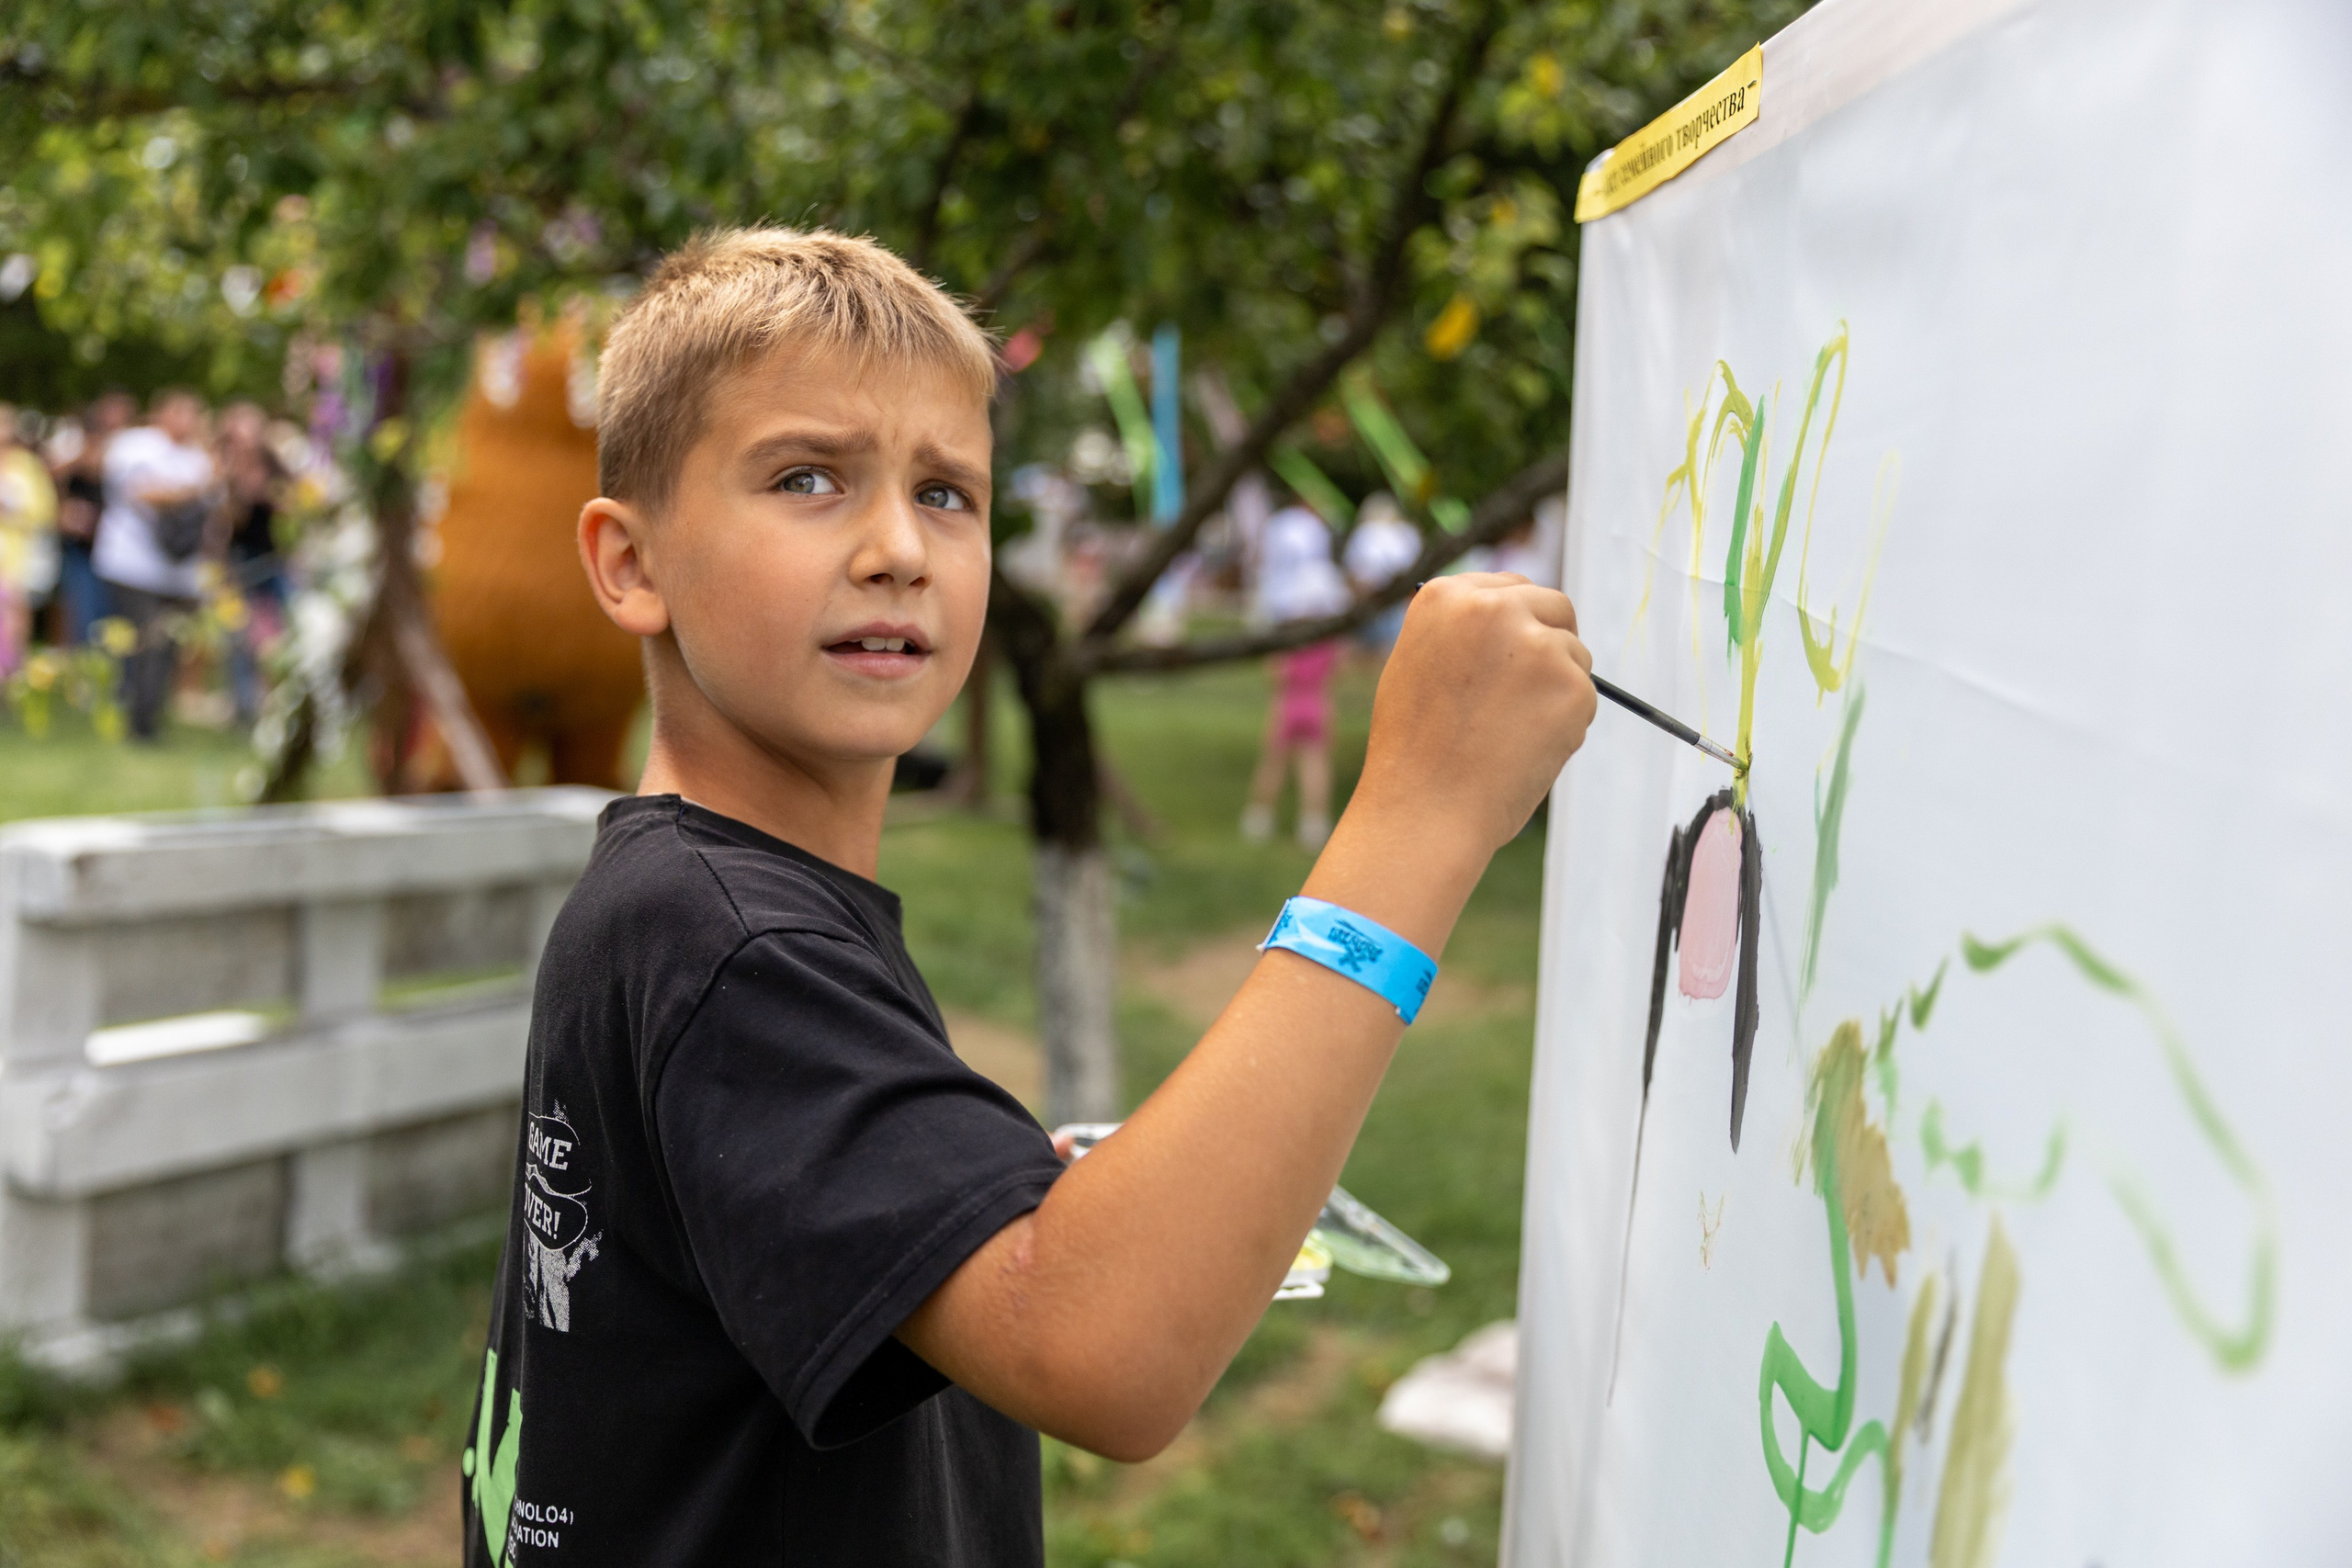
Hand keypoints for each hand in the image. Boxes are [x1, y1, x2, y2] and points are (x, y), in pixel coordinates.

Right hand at [1356, 573, 1595, 861]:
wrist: (1425, 811)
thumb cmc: (1414, 753)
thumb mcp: (1419, 667)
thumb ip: (1464, 636)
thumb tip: (1518, 624)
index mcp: (1446, 597)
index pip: (1511, 588)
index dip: (1519, 622)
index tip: (1516, 652)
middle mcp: (1493, 608)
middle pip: (1555, 606)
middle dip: (1552, 642)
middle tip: (1531, 694)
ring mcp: (1537, 645)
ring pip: (1574, 655)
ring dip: (1557, 689)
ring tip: (1509, 735)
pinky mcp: (1572, 686)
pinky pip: (1585, 698)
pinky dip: (1565, 725)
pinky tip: (1525, 752)